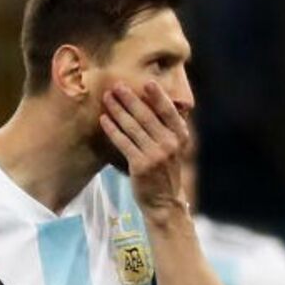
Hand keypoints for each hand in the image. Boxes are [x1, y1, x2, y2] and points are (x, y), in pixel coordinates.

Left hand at [99, 82, 191, 222]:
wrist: (164, 202)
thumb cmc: (166, 171)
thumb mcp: (174, 148)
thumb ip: (167, 128)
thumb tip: (154, 102)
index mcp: (180, 137)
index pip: (169, 112)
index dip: (158, 96)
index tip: (147, 82)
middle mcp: (170, 144)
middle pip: (147, 116)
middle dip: (130, 99)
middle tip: (117, 86)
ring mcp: (155, 155)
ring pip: (132, 127)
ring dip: (118, 110)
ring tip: (107, 98)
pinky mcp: (140, 165)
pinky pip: (123, 142)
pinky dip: (112, 130)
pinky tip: (104, 120)